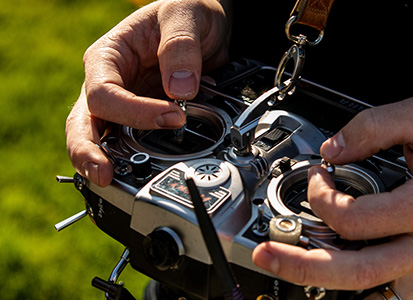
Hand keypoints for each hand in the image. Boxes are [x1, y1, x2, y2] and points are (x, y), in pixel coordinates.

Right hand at [66, 0, 229, 185]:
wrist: (206, 24)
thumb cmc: (188, 11)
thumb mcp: (185, 15)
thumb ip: (181, 47)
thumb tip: (180, 90)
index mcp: (109, 57)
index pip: (104, 93)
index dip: (133, 111)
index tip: (171, 116)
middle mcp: (110, 83)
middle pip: (85, 123)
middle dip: (90, 150)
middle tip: (103, 174)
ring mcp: (125, 104)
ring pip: (102, 138)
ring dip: (107, 161)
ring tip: (115, 183)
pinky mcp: (142, 119)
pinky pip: (131, 142)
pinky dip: (135, 158)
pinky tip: (141, 172)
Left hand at [253, 95, 412, 298]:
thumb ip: (371, 127)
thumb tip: (331, 150)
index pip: (353, 218)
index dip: (320, 195)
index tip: (318, 176)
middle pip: (351, 272)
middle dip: (299, 265)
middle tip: (265, 254)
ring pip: (367, 293)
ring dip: (324, 279)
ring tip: (292, 262)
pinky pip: (387, 296)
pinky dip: (357, 286)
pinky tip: (336, 268)